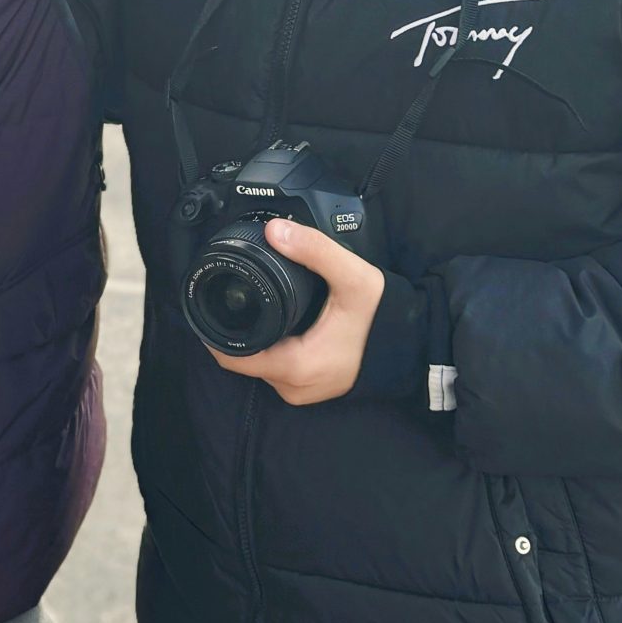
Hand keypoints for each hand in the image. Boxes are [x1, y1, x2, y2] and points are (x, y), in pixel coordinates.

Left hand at [208, 218, 386, 405]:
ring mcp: (302, 391)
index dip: (213, 330)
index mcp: (293, 367)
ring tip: (254, 304)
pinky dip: (272, 346)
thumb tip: (275, 230)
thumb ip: (315, 251)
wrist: (414, 346)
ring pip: (260, 364)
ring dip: (254, 339)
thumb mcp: (352, 278)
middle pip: (243, 358)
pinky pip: (278, 368)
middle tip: (232, 294)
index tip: (207, 301)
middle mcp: (293, 387)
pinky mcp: (311, 388)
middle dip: (234, 328)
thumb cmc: (384, 318)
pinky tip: (278, 322)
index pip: (232, 355)